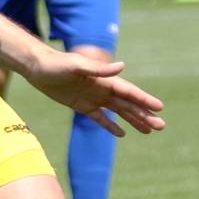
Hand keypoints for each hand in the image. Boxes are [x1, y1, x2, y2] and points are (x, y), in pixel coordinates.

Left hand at [22, 52, 165, 136]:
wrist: (37, 67)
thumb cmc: (56, 64)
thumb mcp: (76, 65)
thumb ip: (98, 69)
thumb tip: (122, 66)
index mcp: (104, 80)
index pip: (129, 92)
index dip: (144, 100)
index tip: (160, 108)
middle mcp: (102, 89)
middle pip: (128, 105)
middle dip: (145, 115)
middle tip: (161, 126)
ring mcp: (93, 98)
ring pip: (118, 112)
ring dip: (134, 121)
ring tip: (149, 131)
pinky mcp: (82, 106)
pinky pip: (100, 118)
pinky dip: (111, 126)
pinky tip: (122, 134)